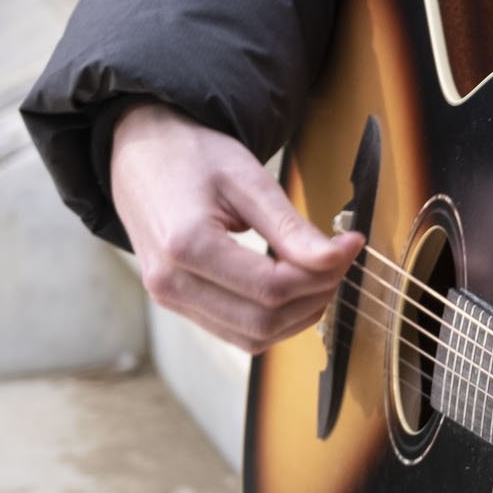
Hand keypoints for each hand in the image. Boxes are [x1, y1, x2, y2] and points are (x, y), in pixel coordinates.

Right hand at [109, 100, 363, 352]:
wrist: (142, 154)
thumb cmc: (193, 157)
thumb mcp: (249, 180)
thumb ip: (291, 227)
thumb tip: (337, 257)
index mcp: (186, 247)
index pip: (271, 288)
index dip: (322, 273)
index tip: (350, 244)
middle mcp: (170, 283)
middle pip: (263, 320)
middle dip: (315, 296)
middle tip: (339, 261)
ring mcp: (169, 299)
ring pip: (250, 337)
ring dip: (297, 315)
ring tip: (321, 275)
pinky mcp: (175, 303)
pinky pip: (233, 332)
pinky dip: (272, 320)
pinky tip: (293, 289)